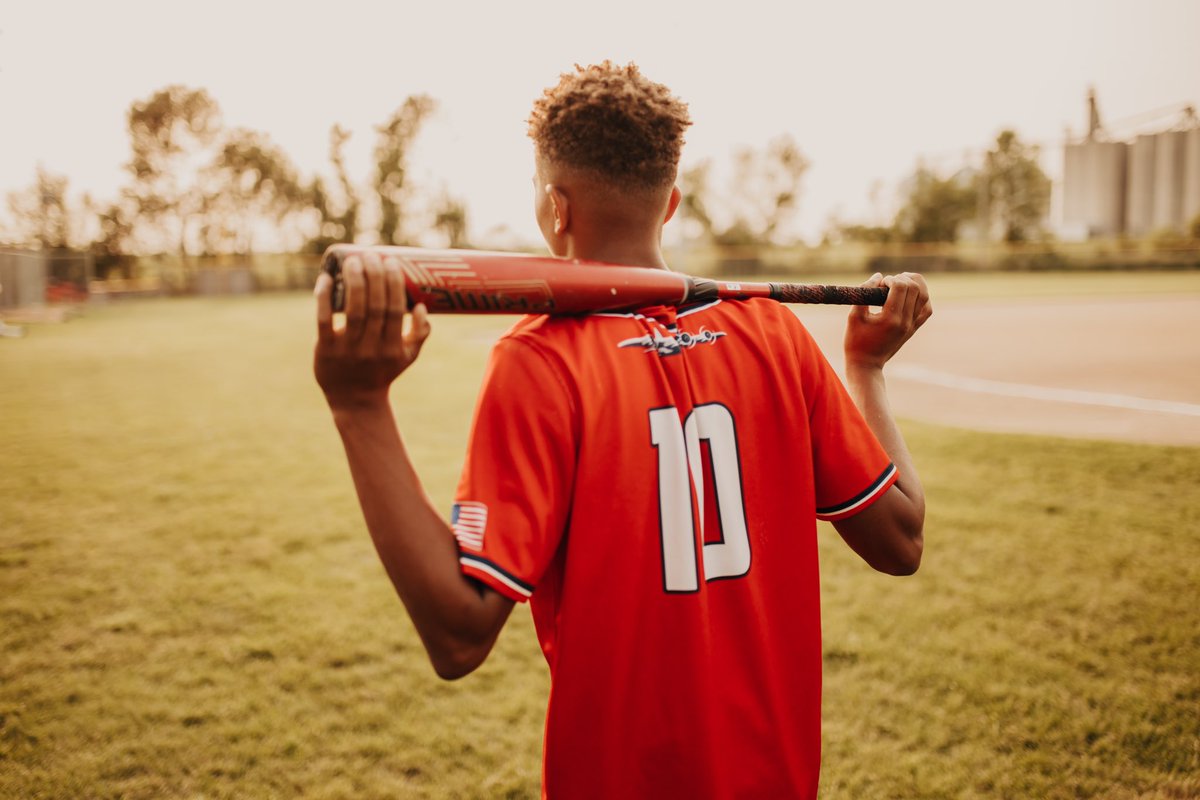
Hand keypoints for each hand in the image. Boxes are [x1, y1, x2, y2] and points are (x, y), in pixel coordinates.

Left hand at [313, 252, 430, 407]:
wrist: (355, 400)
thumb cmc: (384, 371)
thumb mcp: (408, 357)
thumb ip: (420, 333)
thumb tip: (422, 305)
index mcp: (393, 347)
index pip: (395, 310)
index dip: (393, 283)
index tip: (391, 262)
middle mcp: (372, 348)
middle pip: (375, 307)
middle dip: (374, 277)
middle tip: (372, 255)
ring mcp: (348, 349)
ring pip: (353, 311)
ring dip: (354, 282)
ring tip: (353, 260)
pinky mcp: (325, 349)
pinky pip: (324, 320)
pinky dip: (323, 298)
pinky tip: (325, 279)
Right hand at [843, 272, 931, 369]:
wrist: (866, 365)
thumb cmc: (855, 341)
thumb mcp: (854, 316)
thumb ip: (864, 293)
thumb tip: (878, 276)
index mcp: (890, 319)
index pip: (900, 287)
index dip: (890, 279)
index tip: (879, 284)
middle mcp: (906, 322)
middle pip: (914, 288)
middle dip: (901, 278)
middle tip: (887, 284)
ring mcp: (912, 326)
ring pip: (924, 296)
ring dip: (914, 284)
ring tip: (900, 283)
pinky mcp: (914, 329)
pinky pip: (927, 309)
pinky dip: (922, 298)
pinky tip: (909, 296)